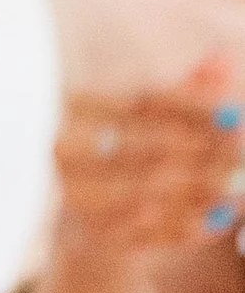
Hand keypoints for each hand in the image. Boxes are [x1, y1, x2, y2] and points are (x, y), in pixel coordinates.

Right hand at [53, 60, 244, 254]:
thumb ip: (185, 86)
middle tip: (243, 150)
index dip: (191, 106)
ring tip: (239, 182)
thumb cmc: (127, 149)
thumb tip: (224, 60)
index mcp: (75, 104)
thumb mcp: (150, 112)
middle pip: (145, 145)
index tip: (235, 112)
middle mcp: (65, 147)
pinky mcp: (93, 232)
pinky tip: (220, 216)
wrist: (84, 219)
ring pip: (149, 189)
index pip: (140, 100)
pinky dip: (188, 223)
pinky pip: (147, 231)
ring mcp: (76, 193)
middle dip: (203, 149)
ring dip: (201, 188)